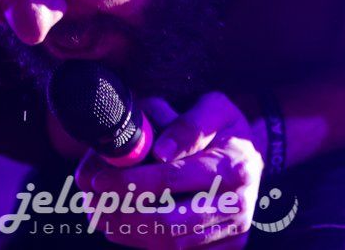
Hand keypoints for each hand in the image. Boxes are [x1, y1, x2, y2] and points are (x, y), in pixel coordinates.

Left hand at [74, 92, 264, 248]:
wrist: (252, 156)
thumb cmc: (224, 129)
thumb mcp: (213, 108)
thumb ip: (188, 125)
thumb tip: (158, 151)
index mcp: (235, 166)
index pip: (173, 180)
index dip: (132, 183)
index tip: (100, 179)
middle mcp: (238, 206)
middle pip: (169, 224)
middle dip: (122, 214)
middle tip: (91, 200)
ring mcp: (232, 234)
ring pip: (169, 244)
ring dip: (126, 231)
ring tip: (96, 211)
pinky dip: (141, 241)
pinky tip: (116, 224)